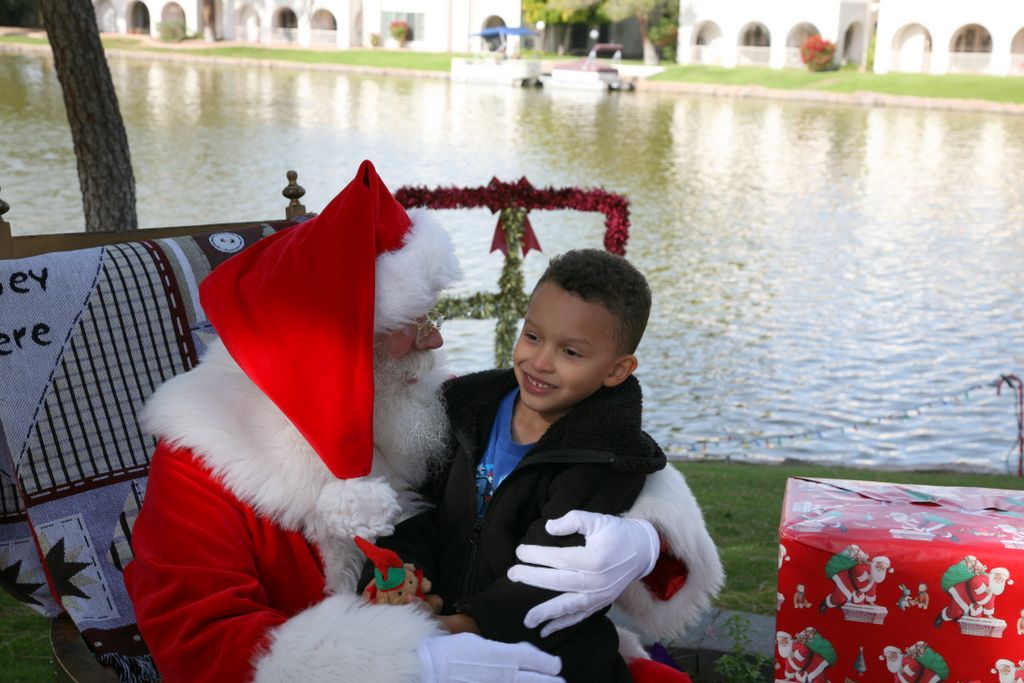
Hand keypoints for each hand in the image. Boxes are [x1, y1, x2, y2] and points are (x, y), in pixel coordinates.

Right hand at [417, 633, 563, 682]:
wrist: (427, 669)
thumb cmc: (449, 652)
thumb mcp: (477, 643)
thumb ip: (501, 650)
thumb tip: (518, 654)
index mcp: (503, 655)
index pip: (534, 660)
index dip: (548, 664)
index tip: (556, 666)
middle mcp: (504, 674)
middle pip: (536, 680)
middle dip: (550, 682)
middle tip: (561, 682)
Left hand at [507, 511, 659, 636]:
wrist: (642, 550)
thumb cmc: (617, 532)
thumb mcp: (597, 519)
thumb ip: (572, 520)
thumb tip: (548, 528)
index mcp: (594, 559)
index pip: (559, 559)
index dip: (537, 556)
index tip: (519, 552)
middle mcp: (596, 581)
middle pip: (558, 582)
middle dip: (532, 579)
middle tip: (511, 575)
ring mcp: (599, 596)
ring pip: (568, 606)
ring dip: (546, 612)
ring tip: (526, 618)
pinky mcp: (600, 604)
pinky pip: (579, 617)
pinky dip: (563, 624)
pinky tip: (546, 630)